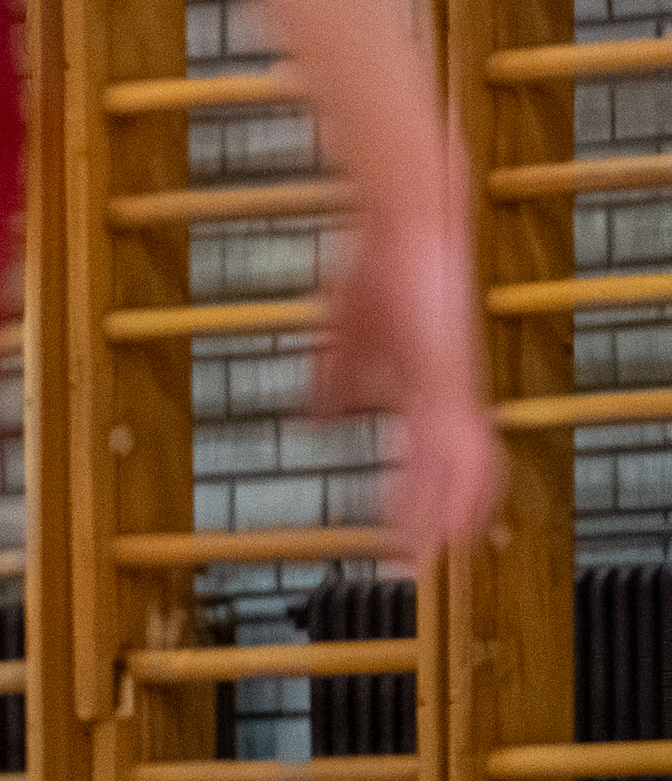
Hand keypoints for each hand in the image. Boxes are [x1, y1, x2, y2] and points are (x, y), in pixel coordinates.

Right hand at [320, 210, 493, 560]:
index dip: (438, 493)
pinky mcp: (440, 373)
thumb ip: (336, 379)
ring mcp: (449, 383)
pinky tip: (412, 511)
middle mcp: (449, 389)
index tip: (419, 530)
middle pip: (462, 471)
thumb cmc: (380, 262)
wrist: (405, 221)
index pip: (444, 452)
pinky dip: (423, 488)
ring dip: (434, 515)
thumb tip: (319, 420)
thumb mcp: (346, 332)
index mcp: (433, 383)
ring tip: (415, 555)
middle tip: (418, 560)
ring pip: (457, 470)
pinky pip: (439, 446)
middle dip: (442, 517)